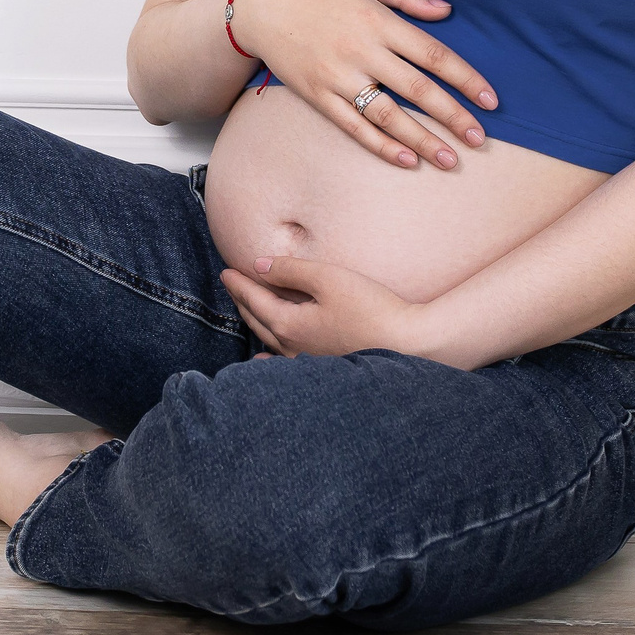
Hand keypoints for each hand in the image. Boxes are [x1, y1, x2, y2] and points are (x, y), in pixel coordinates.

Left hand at [221, 254, 433, 359]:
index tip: (226, 271)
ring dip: (255, 322)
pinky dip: (269, 356)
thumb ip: (290, 270)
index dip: (239, 283)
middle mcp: (292, 347)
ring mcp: (308, 361)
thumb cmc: (370, 308)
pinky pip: (285, 360)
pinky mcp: (324, 368)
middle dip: (243, 301)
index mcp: (288, 324)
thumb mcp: (328, 278)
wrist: (408, 345)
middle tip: (232, 285)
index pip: (254, 300)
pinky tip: (265, 361)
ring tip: (245, 311)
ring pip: (270, 340)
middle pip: (258, 320)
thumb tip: (258, 266)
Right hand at [229, 0, 497, 168]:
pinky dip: (381, 146)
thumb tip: (445, 11)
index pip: (432, 55)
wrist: (257, 8)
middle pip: (417, 90)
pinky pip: (354, 127)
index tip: (490, 100)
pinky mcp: (318, 96)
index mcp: (377, 20)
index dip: (465, 79)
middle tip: (479, 139)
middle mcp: (360, 51)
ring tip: (450, 160)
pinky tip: (406, 160)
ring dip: (423, 140)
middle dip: (452, 117)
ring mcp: (338, 77)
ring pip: (388, 115)